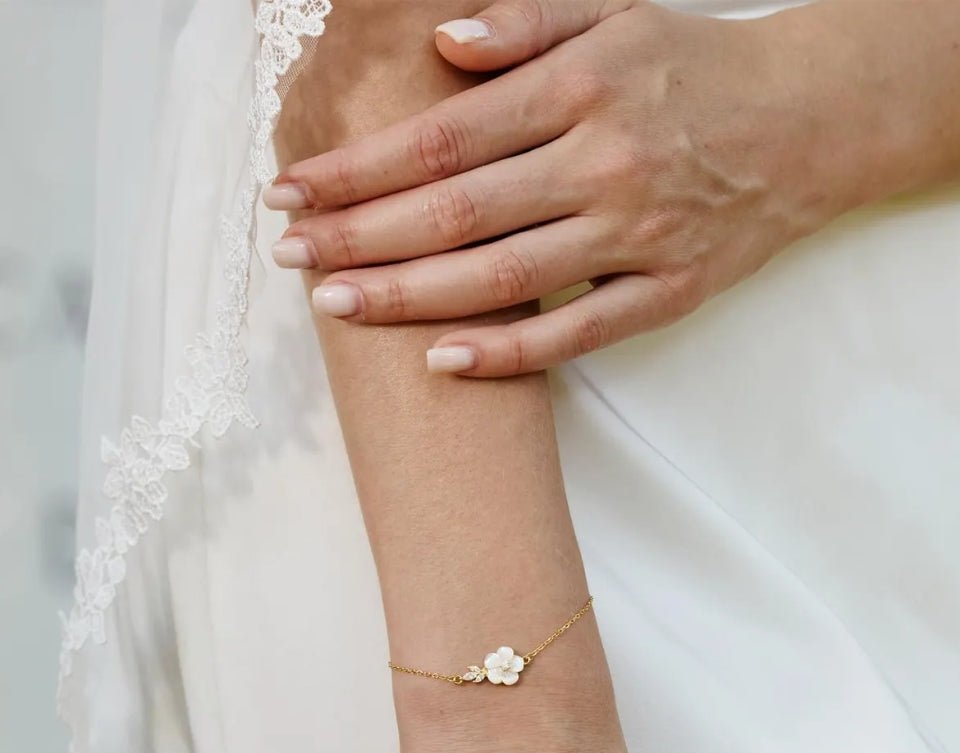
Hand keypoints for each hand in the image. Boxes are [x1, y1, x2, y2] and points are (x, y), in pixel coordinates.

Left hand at [267, 0, 844, 374]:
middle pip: (456, 211)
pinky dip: (511, 351)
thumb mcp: (615, 14)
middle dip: (360, 235)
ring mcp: (636, 234)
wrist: (811, 120)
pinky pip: (579, 332)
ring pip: (504, 277)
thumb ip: (525, 24)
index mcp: (580, 87)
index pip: (442, 135)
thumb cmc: (696, 66)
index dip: (359, 168)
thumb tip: (438, 45)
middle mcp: (602, 161)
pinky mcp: (668, 290)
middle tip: (290, 257)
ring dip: (411, 296)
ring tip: (337, 306)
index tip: (292, 190)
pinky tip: (443, 361)